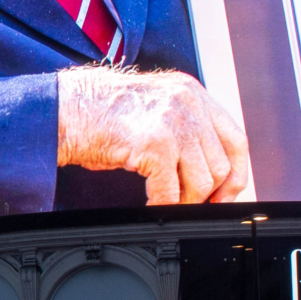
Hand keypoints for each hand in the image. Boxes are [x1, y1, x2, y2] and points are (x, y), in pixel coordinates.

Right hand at [56, 65, 250, 204]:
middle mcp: (188, 103)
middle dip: (211, 193)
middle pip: (222, 163)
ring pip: (203, 181)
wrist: (63, 108)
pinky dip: (164, 206)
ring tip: (169, 203)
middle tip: (194, 205)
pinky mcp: (155, 145)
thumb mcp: (154, 109)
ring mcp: (173, 123)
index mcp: (192, 93)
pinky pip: (171, 191)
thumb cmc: (99, 113)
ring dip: (186, 201)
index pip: (235, 139)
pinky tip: (152, 206)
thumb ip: (185, 127)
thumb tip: (207, 169)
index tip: (227, 192)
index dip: (236, 172)